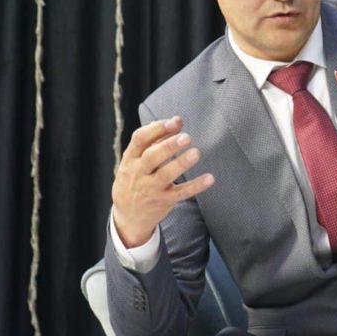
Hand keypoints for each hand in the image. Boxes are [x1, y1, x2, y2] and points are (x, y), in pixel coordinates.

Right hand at [112, 116, 214, 246]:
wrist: (127, 216)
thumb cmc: (136, 179)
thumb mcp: (136, 160)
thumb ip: (156, 139)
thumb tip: (177, 120)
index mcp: (131, 158)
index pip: (139, 139)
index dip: (157, 128)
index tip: (174, 122)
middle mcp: (138, 173)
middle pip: (152, 157)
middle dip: (169, 146)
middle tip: (186, 137)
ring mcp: (150, 188)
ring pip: (165, 175)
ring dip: (181, 163)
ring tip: (196, 153)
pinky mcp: (163, 201)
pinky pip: (181, 193)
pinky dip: (195, 186)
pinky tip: (209, 178)